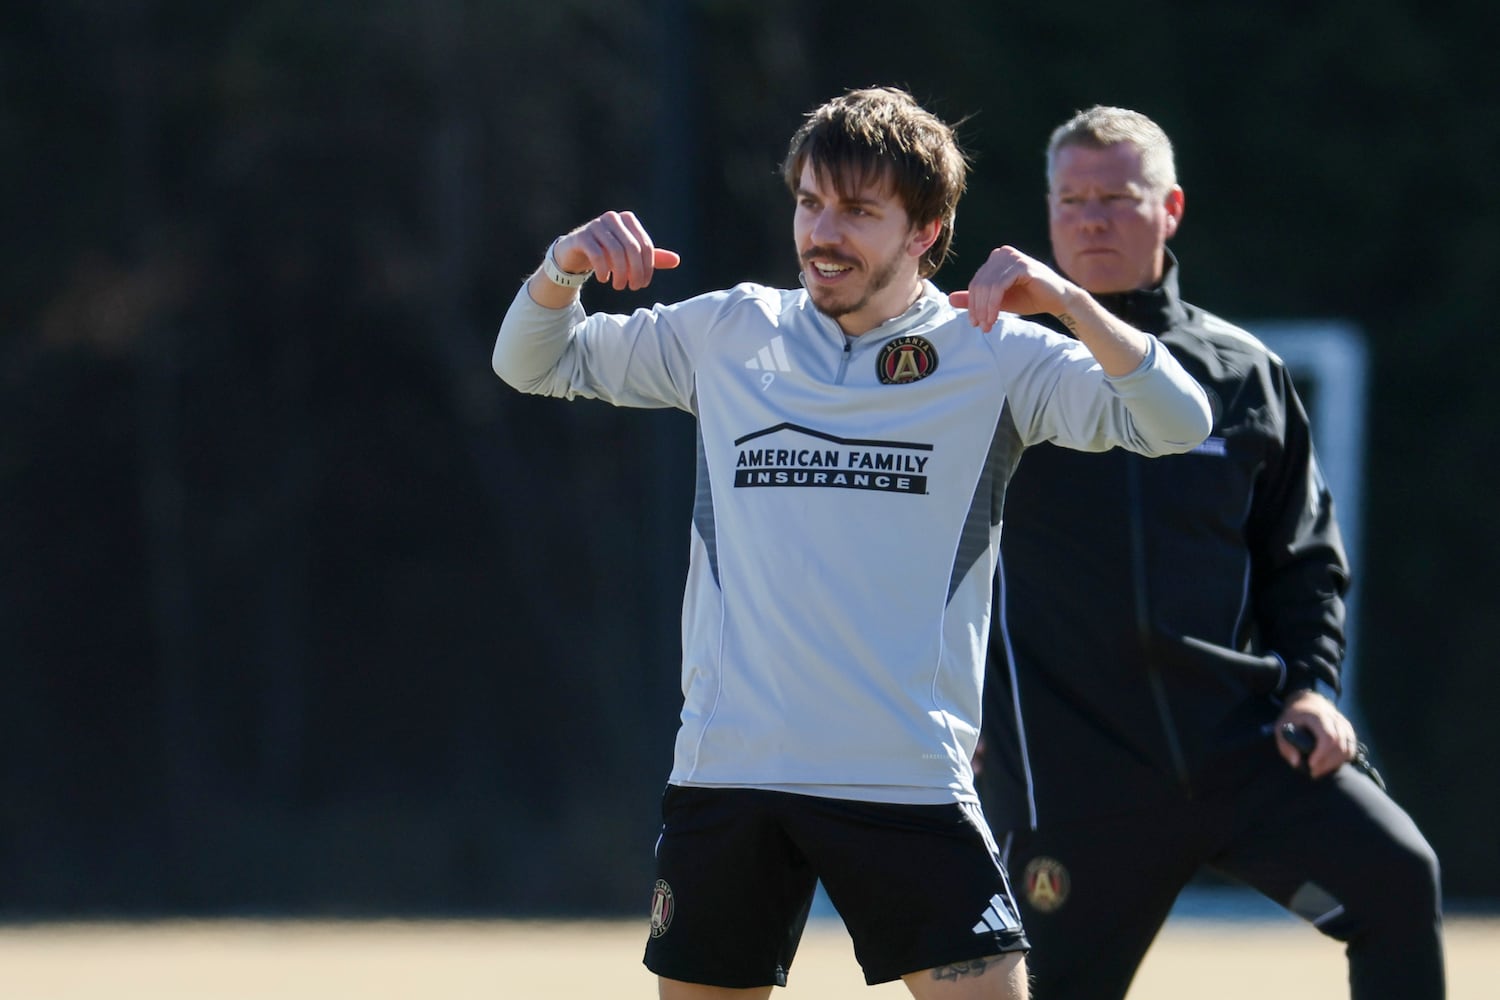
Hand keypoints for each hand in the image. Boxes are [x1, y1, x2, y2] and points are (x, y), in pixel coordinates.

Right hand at [554, 211, 680, 290]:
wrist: (575, 251)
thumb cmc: (607, 252)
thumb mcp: (631, 255)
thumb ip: (652, 257)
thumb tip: (677, 261)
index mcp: (628, 220)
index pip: (645, 245)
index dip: (648, 267)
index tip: (643, 284)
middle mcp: (613, 218)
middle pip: (632, 248)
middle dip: (635, 272)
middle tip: (633, 288)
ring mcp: (596, 225)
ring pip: (615, 252)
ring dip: (620, 274)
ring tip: (619, 286)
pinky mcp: (582, 236)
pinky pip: (597, 254)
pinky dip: (604, 270)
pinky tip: (605, 279)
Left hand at [948, 245, 1074, 331]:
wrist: (1059, 300)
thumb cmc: (1030, 298)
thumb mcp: (998, 301)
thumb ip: (975, 299)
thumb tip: (949, 299)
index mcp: (996, 258)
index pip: (976, 282)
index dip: (972, 304)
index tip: (974, 323)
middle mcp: (1003, 253)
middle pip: (979, 284)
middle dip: (977, 308)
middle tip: (980, 326)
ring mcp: (1013, 257)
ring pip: (987, 286)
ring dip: (984, 309)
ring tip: (987, 325)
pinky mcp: (1022, 266)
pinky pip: (999, 287)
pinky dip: (993, 305)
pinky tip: (993, 318)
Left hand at [1274, 690, 1356, 778]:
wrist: (1307, 702)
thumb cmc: (1293, 717)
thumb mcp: (1281, 727)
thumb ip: (1285, 745)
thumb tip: (1296, 763)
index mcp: (1317, 716)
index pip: (1328, 737)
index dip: (1322, 754)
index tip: (1311, 765)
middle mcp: (1334, 718)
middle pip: (1339, 745)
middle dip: (1327, 763)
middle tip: (1314, 772)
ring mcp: (1343, 724)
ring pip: (1348, 748)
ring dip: (1335, 763)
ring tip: (1320, 770)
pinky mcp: (1348, 730)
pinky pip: (1351, 748)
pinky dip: (1343, 759)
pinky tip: (1330, 764)